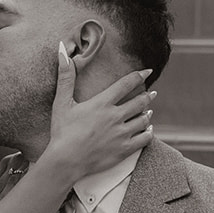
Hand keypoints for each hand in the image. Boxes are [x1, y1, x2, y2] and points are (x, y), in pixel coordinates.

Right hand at [45, 44, 153, 179]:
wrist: (65, 161)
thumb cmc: (62, 132)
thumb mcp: (62, 102)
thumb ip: (65, 77)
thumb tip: (61, 51)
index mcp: (102, 103)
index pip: (127, 84)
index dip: (140, 75)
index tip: (148, 71)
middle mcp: (115, 116)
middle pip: (140, 101)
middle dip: (147, 96)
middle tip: (152, 94)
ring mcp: (121, 134)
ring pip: (144, 119)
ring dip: (147, 114)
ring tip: (148, 112)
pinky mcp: (124, 149)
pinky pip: (145, 138)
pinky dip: (148, 132)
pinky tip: (147, 129)